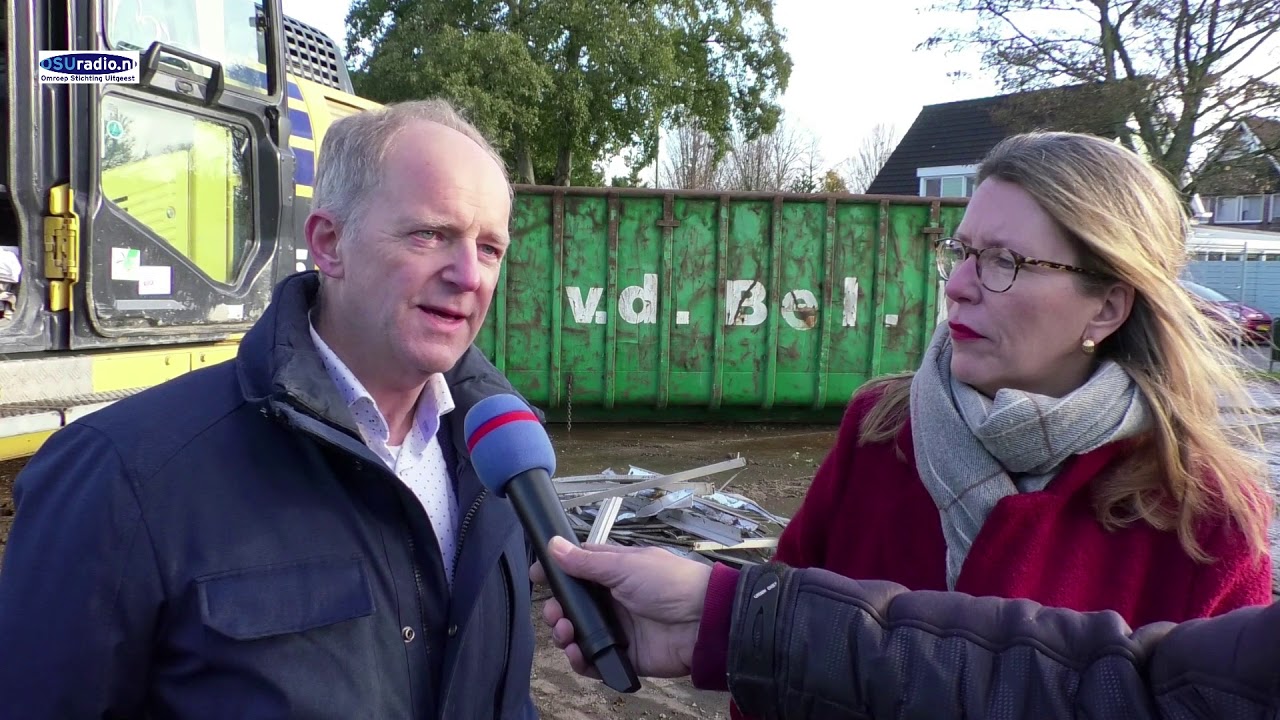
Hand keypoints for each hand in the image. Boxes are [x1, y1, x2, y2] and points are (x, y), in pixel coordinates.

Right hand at [531, 537, 712, 678]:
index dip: (557, 572)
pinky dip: (581, 659)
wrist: (701, 622)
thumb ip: (586, 561)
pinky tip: (578, 653)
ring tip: (567, 633)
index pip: (577, 568)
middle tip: (556, 614)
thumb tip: (554, 545)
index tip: (537, 575)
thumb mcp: (624, 565)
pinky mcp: (624, 655)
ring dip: (565, 635)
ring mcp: (618, 628)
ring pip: (579, 634)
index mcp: (614, 571)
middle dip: (557, 611)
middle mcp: (613, 599)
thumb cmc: (670, 583)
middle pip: (572, 606)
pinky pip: (594, 660)